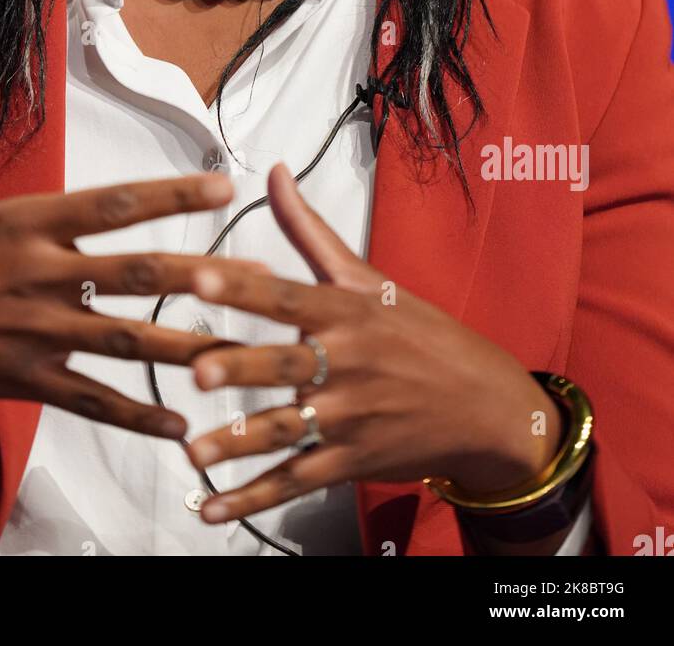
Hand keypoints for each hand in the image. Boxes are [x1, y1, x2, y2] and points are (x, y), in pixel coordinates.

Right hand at [0, 47, 265, 454]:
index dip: (172, 192)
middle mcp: (38, 278)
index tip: (225, 182)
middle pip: (134, 274)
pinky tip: (180, 425)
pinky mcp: (23, 381)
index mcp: (23, 222)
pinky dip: (136, 415)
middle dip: (200, 274)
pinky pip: (90, 402)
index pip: (113, 203)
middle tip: (259, 276)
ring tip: (239, 352)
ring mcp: (33, 335)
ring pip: (124, 340)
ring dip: (185, 345)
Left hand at [184, 163, 563, 524]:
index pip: (288, 294)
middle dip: (241, 369)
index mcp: (346, 312)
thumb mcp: (367, 277)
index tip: (202, 276)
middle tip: (196, 371)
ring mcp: (350, 418)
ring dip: (238, 443)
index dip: (245, 286)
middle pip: (285, 364)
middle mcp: (347, 363)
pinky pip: (296, 481)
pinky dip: (254, 499)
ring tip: (193, 451)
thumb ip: (309, 231)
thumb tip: (273, 172)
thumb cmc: (419, 332)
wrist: (486, 405)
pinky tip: (213, 508)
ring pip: (286, 430)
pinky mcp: (352, 462)